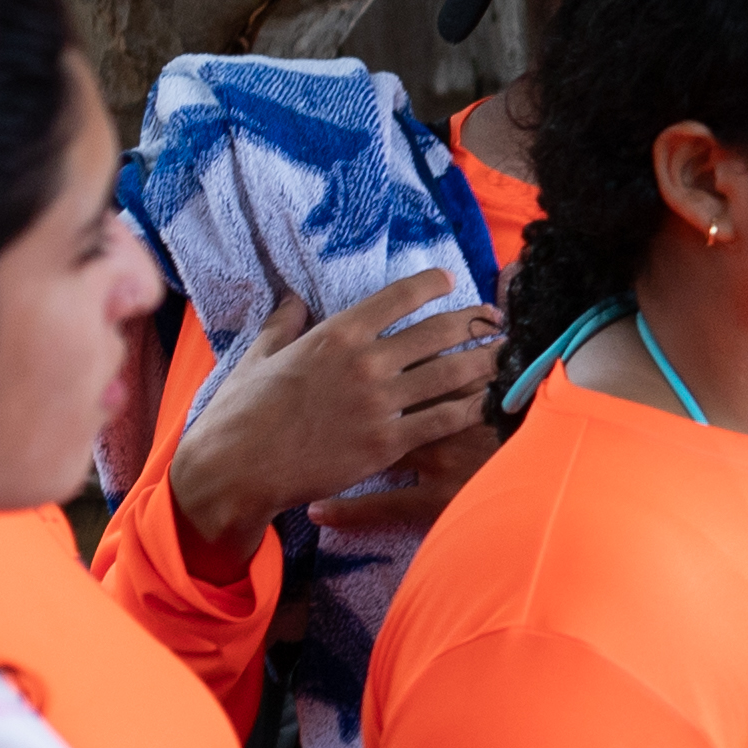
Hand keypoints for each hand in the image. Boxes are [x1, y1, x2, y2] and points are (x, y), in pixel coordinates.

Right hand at [170, 270, 508, 573]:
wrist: (237, 467)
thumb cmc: (242, 411)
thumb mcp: (258, 356)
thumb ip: (283, 324)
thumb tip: (293, 299)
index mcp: (335, 335)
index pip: (396, 297)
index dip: (430, 284)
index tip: (449, 280)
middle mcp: (365, 363)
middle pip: (438, 332)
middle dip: (474, 321)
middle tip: (495, 318)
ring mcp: (381, 403)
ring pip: (452, 374)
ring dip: (487, 361)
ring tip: (510, 353)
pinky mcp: (389, 442)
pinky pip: (445, 419)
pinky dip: (475, 407)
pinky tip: (494, 400)